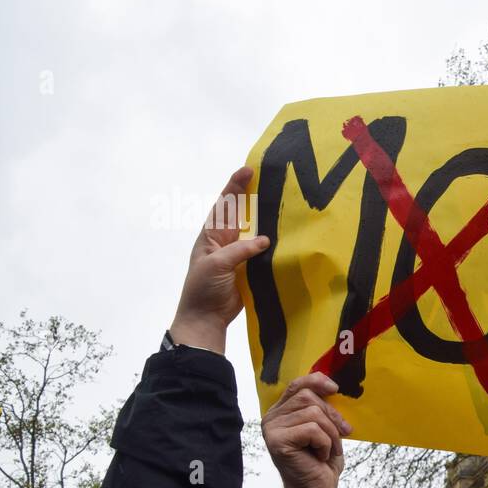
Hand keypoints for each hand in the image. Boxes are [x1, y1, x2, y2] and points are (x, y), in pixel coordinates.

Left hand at [169, 167, 269, 354]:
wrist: (205, 317)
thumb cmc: (203, 288)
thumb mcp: (217, 264)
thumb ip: (240, 250)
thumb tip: (264, 240)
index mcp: (211, 236)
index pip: (224, 205)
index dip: (235, 187)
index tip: (248, 170)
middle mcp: (225, 241)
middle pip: (240, 213)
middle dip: (251, 195)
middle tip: (268, 178)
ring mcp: (238, 255)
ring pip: (253, 231)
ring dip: (264, 218)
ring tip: (280, 201)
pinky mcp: (249, 270)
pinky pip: (262, 252)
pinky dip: (272, 243)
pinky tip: (284, 236)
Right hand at [262, 373, 351, 487]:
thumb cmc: (322, 461)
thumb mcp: (325, 428)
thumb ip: (322, 408)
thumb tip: (333, 386)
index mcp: (281, 412)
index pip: (297, 385)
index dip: (316, 381)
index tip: (335, 388)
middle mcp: (272, 418)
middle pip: (307, 397)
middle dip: (332, 416)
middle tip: (343, 434)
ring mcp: (271, 429)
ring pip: (313, 413)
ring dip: (331, 433)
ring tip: (330, 449)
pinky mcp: (277, 441)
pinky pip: (312, 429)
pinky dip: (325, 443)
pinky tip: (320, 456)